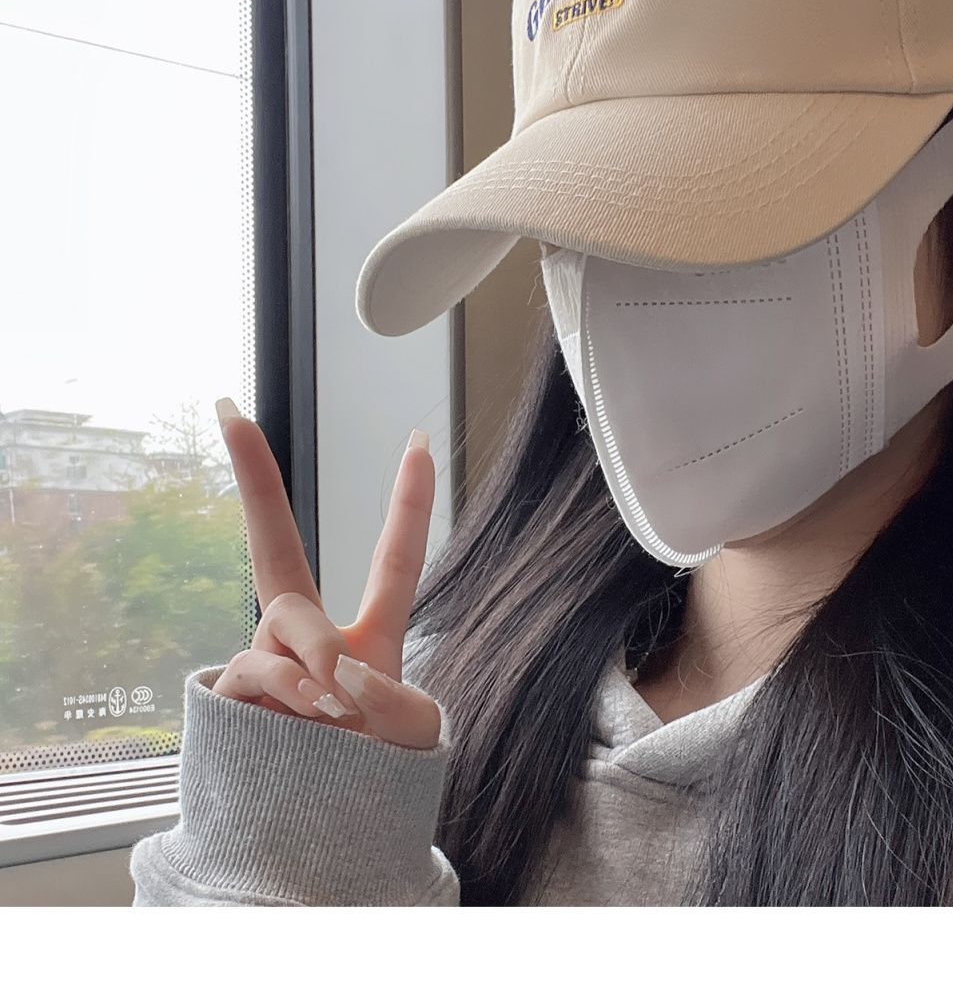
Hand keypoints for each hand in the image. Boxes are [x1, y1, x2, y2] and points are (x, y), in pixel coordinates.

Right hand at [210, 400, 440, 748]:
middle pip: (275, 544)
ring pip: (286, 622)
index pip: (395, 557)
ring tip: (335, 713)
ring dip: (317, 663)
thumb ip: (386, 690)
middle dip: (254, 476)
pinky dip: (291, 691)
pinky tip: (302, 722)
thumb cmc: (374, 780)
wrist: (325, 843)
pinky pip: (258, 667)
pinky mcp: (229, 691)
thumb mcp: (412, 735)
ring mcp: (265, 660)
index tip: (419, 439)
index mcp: (369, 634)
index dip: (410, 499)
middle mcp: (308, 638)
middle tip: (229, 411)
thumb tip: (327, 670)